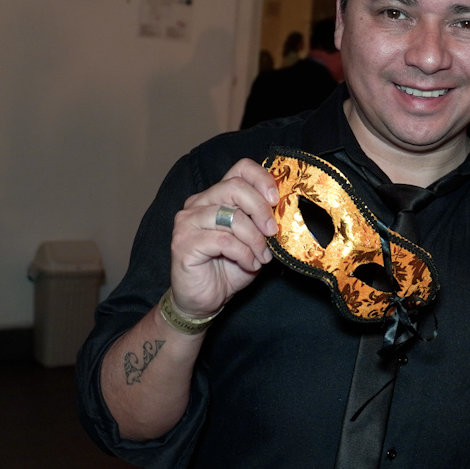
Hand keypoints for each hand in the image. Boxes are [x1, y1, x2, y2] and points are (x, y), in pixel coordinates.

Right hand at [169, 160, 280, 320]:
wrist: (204, 300)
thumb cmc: (229, 268)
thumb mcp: (254, 242)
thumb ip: (263, 222)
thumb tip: (286, 211)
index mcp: (216, 196)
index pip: (240, 169)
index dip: (262, 178)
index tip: (277, 199)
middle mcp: (198, 202)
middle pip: (235, 187)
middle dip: (261, 209)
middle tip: (272, 232)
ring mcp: (187, 221)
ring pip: (231, 216)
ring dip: (254, 239)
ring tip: (261, 257)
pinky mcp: (183, 242)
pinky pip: (223, 240)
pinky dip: (243, 254)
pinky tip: (249, 264)